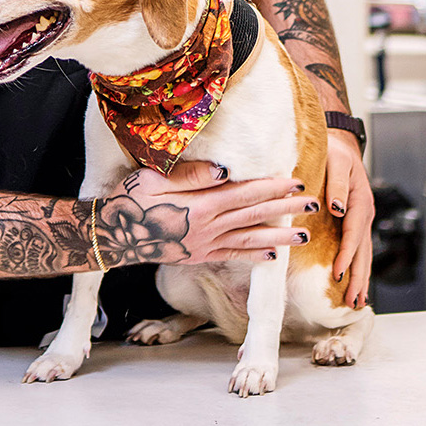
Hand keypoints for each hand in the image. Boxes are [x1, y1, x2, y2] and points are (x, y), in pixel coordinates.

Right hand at [98, 161, 319, 266]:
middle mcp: (207, 228)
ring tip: (304, 235)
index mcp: (199, 205)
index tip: (295, 181)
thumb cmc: (129, 199)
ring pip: (250, 240)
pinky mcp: (199, 256)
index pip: (244, 194)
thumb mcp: (154, 177)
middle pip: (254, 216)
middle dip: (285, 210)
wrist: (112, 236)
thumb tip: (226, 169)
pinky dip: (255, 256)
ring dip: (279, 236)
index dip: (272, 187)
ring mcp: (204, 245)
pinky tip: (273, 256)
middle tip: (313, 204)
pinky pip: (233, 256)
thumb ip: (191, 174)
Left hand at [324, 129, 374, 307]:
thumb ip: (338, 185)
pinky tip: (354, 281)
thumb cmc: (335, 151)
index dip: (346, 256)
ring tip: (358, 300)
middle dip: (359, 278)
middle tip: (354, 301)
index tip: (338, 274)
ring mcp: (362, 218)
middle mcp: (364, 213)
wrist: (340, 143)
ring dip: (362, 277)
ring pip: (364, 253)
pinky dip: (358, 266)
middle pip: (363, 251)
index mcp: (360, 202)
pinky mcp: (356, 220)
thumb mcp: (336, 162)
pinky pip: (359, 247)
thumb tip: (337, 208)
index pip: (353, 235)